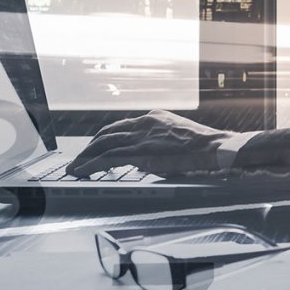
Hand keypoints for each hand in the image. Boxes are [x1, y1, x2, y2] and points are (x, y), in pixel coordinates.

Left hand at [67, 110, 231, 177]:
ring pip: (102, 144)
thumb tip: (150, 160)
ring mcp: (140, 137)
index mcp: (153, 119)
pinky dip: (91, 165)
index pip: (122, 127)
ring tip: (74, 167)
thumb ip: (160, 146)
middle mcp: (143, 124)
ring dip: (85, 156)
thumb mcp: (178, 140)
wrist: (214, 148)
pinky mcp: (138, 152)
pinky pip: (107, 158)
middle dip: (91, 146)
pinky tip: (81, 171)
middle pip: (107, 133)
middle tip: (80, 157)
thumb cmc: (204, 148)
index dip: (106, 137)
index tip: (97, 146)